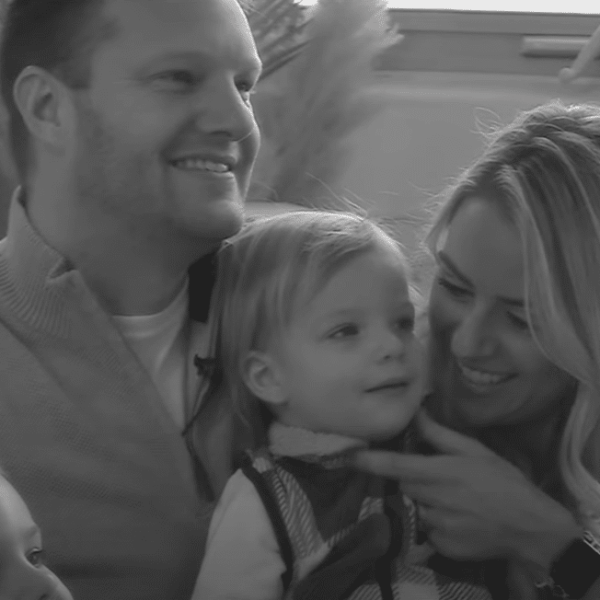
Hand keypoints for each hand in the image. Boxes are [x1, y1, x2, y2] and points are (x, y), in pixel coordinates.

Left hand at [353, 410, 579, 567]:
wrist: (530, 528)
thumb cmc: (503, 482)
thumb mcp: (475, 451)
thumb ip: (440, 435)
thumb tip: (416, 411)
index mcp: (439, 473)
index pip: (394, 466)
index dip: (367, 461)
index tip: (346, 455)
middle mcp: (432, 500)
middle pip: (404, 485)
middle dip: (412, 479)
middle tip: (438, 477)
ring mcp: (435, 526)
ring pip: (415, 507)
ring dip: (425, 502)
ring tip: (455, 500)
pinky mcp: (440, 547)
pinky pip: (427, 530)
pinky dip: (436, 523)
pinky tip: (459, 519)